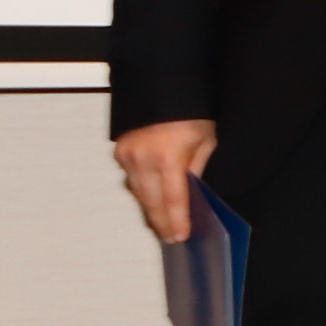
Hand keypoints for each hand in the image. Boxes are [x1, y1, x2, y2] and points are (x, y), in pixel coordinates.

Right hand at [112, 119, 215, 244]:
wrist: (162, 87)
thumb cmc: (189, 112)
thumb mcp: (205, 141)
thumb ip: (196, 169)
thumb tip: (192, 192)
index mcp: (168, 158)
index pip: (172, 200)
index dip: (176, 221)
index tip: (180, 236)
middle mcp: (143, 159)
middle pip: (151, 202)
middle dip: (161, 223)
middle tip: (171, 238)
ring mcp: (128, 156)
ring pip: (138, 194)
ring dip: (150, 210)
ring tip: (162, 225)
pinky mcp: (120, 152)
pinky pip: (131, 179)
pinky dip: (142, 191)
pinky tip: (151, 201)